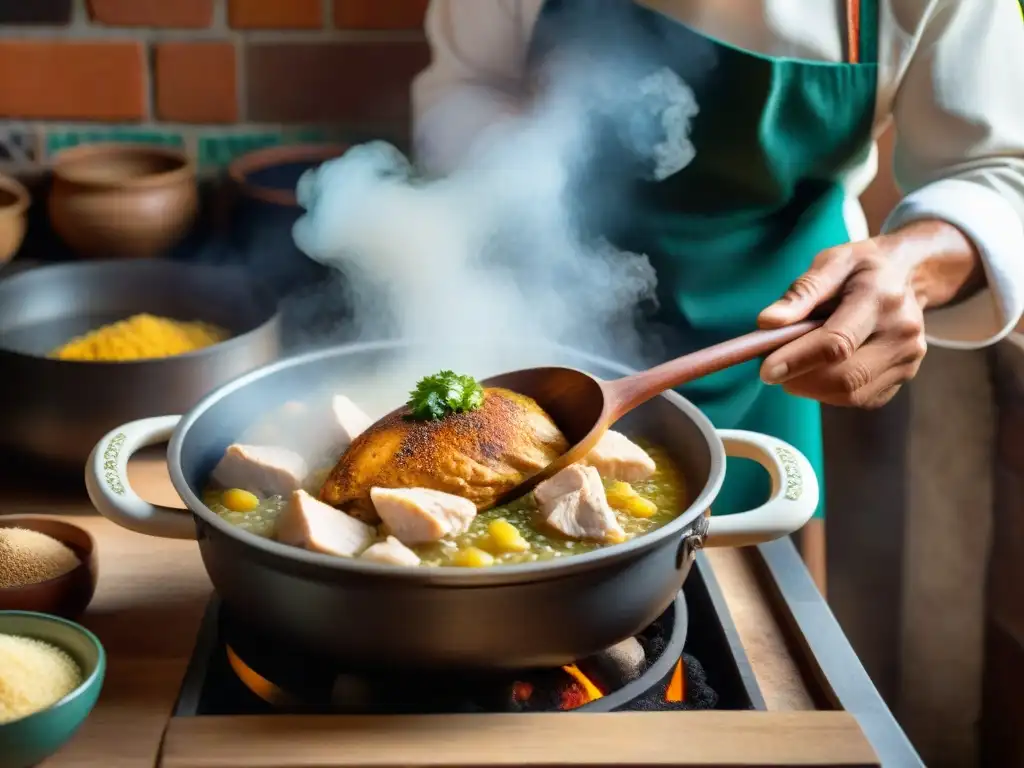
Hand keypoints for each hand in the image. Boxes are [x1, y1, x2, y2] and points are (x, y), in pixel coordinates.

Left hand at [757, 220, 982, 408]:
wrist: (908, 274)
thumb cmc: (862, 268)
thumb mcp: (831, 263)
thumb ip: (801, 293)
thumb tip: (767, 322)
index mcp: (881, 299)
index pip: (837, 342)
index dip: (798, 360)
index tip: (766, 370)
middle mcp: (901, 334)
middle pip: (846, 377)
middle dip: (800, 379)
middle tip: (772, 369)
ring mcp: (908, 358)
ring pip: (851, 394)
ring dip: (812, 387)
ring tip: (796, 365)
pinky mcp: (904, 376)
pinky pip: (861, 398)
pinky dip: (831, 392)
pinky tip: (821, 370)